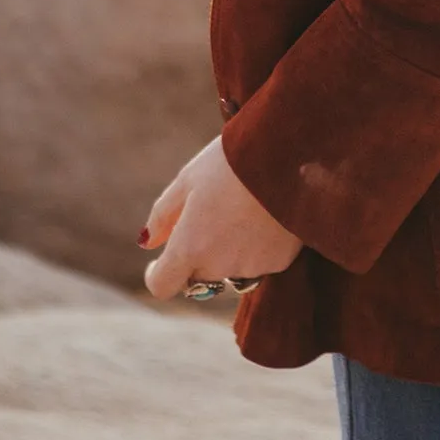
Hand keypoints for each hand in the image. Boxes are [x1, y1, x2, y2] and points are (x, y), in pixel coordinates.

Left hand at [140, 134, 303, 299]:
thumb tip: (147, 243)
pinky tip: (266, 214)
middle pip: (198, 275)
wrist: (292, 154)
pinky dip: (257, 246)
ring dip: (228, 252)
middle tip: (212, 214)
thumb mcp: (189, 179)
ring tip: (243, 209)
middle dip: (197, 254)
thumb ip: (163, 215)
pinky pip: (259, 262)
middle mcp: (218, 266)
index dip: (157, 275)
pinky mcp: (279, 262)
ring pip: (230, 270)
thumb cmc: (233, 161)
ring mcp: (251, 267)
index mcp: (189, 247)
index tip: (159, 262)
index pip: (162, 285)